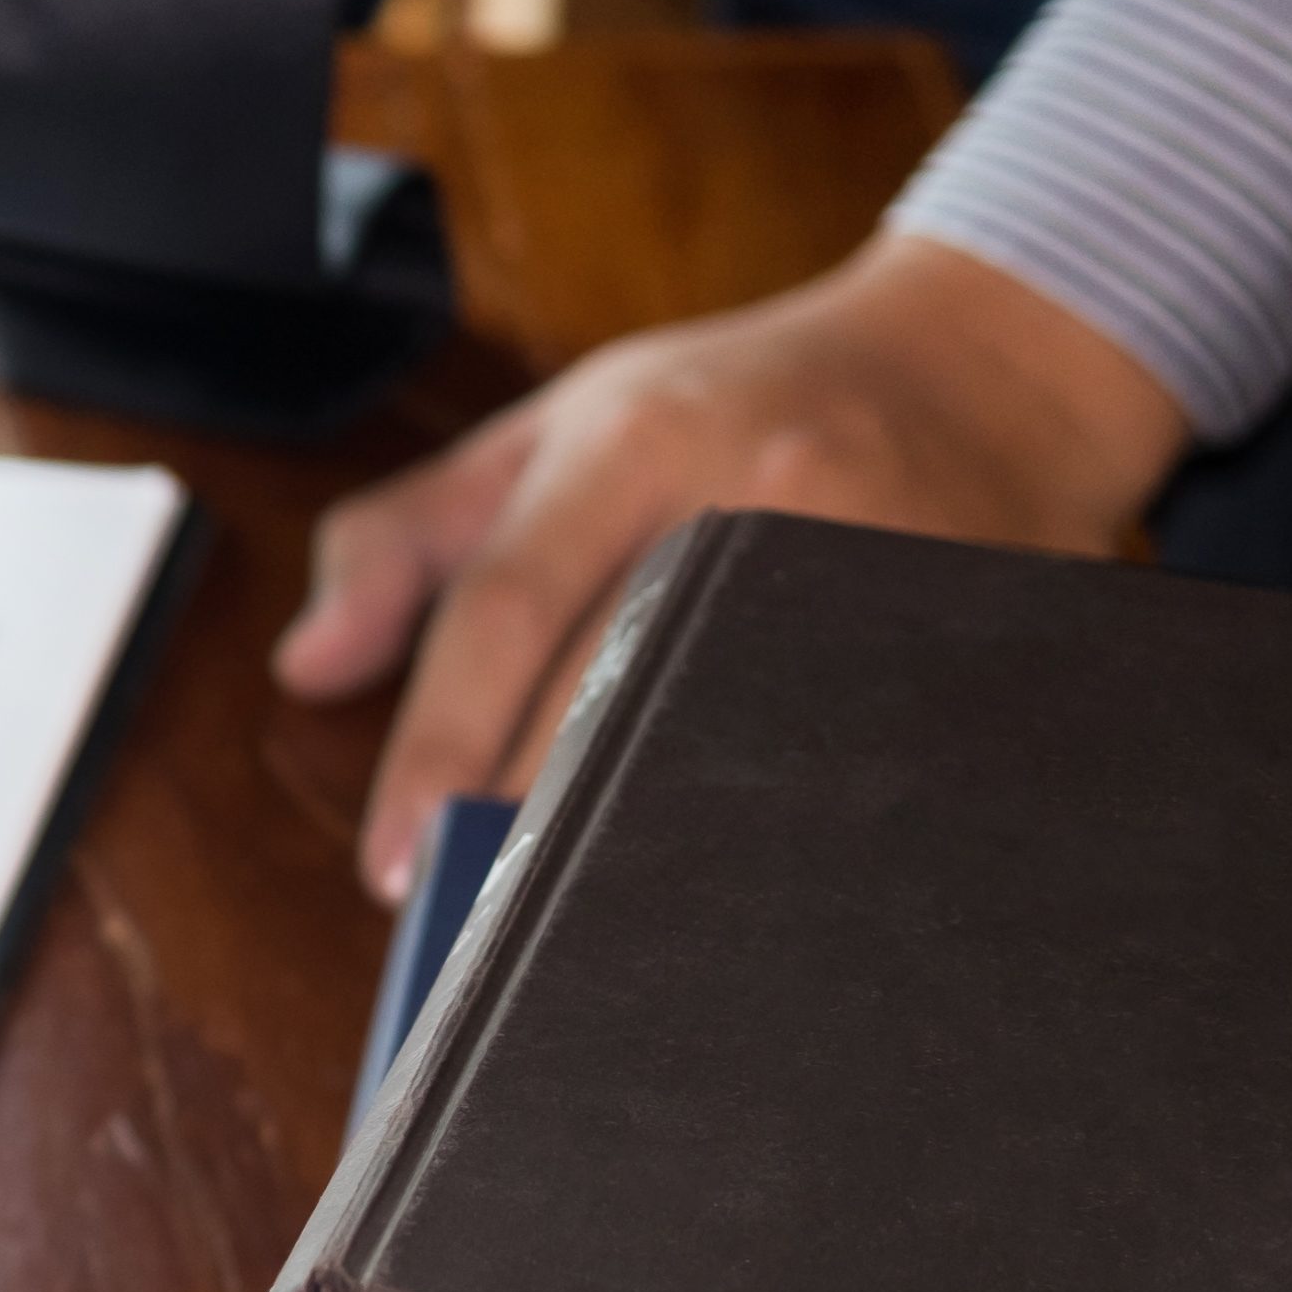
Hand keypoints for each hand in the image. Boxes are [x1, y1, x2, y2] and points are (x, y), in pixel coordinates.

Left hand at [275, 232, 1189, 900]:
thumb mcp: (548, 433)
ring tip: (586, 929)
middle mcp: (753, 490)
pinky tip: (733, 896)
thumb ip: (403, 540)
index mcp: (636, 436)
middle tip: (475, 923)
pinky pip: (847, 764)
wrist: (983, 362)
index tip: (391, 869)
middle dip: (530, 824)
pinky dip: (777, 839)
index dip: (437, 749)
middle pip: (611, 696)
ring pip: (729, 748)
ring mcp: (871, 558)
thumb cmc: (728, 408)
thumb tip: (308, 666)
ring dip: (650, 852)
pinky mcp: (962, 621)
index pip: (507, 607)